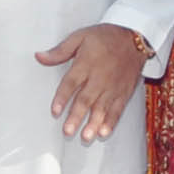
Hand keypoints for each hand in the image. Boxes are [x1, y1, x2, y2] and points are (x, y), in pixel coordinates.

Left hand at [39, 20, 146, 141]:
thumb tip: (39, 57)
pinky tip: (104, 132)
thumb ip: (60, 51)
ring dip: (93, 123)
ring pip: (102, 108)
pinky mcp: (123, 92)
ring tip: (86, 136)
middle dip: (76, 116)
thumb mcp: (80, 37)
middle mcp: (99, 77)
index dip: (62, 97)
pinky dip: (111, 121)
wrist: (134, 37)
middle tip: (68, 131)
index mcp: (86, 64)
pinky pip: (117, 109)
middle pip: (86, 99)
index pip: (71, 83)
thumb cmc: (105, 37)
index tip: (55, 111)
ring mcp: (113, 87)